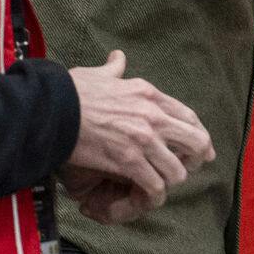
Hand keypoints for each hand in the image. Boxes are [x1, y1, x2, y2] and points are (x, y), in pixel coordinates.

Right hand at [62, 51, 215, 223]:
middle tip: (185, 169)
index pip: (189, 117)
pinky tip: (147, 196)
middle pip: (196, 142)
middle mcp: (153, 116)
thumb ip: (114, 69)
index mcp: (149, 94)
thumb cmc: (72, 92)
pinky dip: (153, 194)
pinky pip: (155, 185)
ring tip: (160, 184)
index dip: (199, 136)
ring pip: (177, 170)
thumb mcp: (99, 74)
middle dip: (195, 159)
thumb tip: (118, 57)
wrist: (52, 110)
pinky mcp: (129, 161)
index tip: (202, 149)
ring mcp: (143, 139)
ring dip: (170, 180)